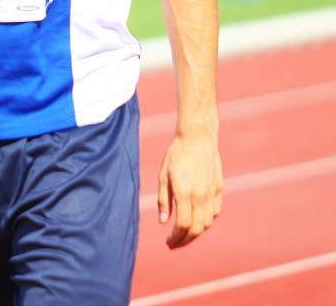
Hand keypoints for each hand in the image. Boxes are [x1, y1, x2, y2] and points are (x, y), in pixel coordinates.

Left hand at [157, 130, 222, 248]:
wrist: (197, 137)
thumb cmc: (176, 154)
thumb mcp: (163, 175)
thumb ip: (164, 200)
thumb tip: (163, 222)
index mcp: (184, 192)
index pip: (183, 226)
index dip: (176, 238)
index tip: (168, 243)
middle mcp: (200, 195)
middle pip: (196, 229)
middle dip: (185, 241)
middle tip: (174, 244)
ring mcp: (212, 193)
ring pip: (206, 223)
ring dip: (196, 232)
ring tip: (184, 233)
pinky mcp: (219, 188)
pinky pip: (215, 213)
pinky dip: (206, 221)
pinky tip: (197, 221)